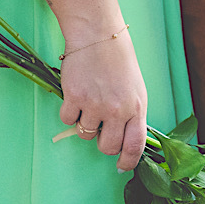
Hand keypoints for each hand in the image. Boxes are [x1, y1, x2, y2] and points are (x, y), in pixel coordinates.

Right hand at [58, 30, 147, 172]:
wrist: (99, 36)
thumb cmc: (119, 62)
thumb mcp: (136, 90)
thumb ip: (132, 115)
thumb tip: (126, 142)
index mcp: (137, 108)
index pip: (135, 146)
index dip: (128, 161)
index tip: (122, 167)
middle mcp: (118, 110)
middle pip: (107, 147)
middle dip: (102, 143)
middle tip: (100, 128)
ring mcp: (96, 105)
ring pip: (85, 135)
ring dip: (84, 124)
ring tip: (89, 102)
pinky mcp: (74, 97)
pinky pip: (67, 120)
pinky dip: (69, 112)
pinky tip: (76, 95)